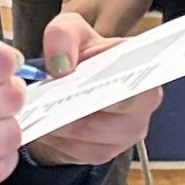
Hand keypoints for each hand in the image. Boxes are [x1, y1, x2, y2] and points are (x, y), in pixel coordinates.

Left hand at [26, 12, 160, 166]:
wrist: (74, 82)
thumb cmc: (80, 53)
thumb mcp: (69, 31)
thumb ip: (63, 36)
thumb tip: (61, 67)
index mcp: (144, 71)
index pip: (135, 86)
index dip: (106, 86)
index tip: (77, 80)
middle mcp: (142, 107)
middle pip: (105, 114)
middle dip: (71, 106)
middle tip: (45, 95)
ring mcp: (126, 134)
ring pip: (85, 134)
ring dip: (57, 122)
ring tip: (40, 107)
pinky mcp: (105, 153)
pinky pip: (76, 150)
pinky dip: (56, 137)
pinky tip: (45, 121)